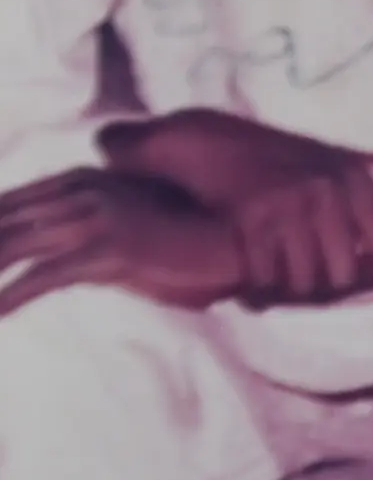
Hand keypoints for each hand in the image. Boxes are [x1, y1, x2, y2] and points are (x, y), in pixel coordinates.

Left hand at [0, 168, 244, 318]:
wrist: (241, 237)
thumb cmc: (186, 238)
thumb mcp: (128, 225)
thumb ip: (86, 225)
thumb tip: (50, 243)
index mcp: (78, 182)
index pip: (3, 206)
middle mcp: (80, 190)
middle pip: (0, 222)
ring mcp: (94, 216)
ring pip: (9, 246)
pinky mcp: (109, 247)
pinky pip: (42, 275)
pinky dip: (8, 296)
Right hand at [100, 111, 372, 306]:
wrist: (203, 142)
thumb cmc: (277, 155)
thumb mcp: (337, 153)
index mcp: (354, 177)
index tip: (350, 281)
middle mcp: (328, 189)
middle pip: (345, 276)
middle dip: (324, 291)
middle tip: (302, 289)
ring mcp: (289, 203)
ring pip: (304, 283)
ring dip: (287, 294)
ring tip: (276, 287)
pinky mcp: (250, 218)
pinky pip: (264, 280)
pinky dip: (256, 293)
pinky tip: (251, 289)